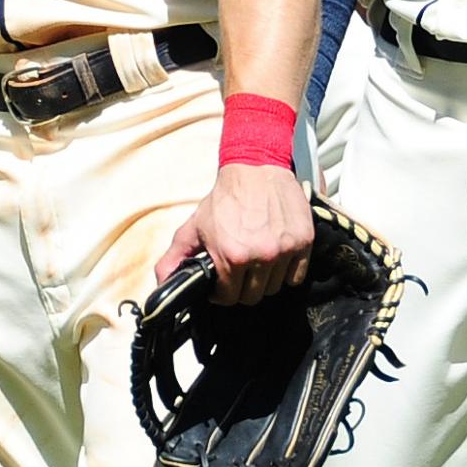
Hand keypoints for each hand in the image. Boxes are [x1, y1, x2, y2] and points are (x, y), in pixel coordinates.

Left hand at [161, 162, 313, 304]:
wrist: (256, 168)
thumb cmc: (226, 198)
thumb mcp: (194, 227)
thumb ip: (175, 257)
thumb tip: (162, 282)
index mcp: (233, 256)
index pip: (229, 298)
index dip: (222, 293)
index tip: (222, 284)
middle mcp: (261, 256)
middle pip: (253, 296)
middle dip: (242, 289)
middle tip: (239, 273)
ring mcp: (285, 250)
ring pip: (275, 287)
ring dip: (265, 280)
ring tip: (257, 263)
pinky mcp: (303, 242)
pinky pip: (297, 276)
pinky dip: (287, 272)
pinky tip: (276, 258)